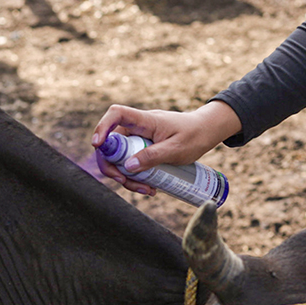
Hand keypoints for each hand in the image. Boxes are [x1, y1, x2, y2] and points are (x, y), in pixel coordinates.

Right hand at [91, 101, 241, 193]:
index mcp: (145, 120)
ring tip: (146, 190)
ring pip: (120, 157)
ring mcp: (139, 138)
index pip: (116, 114)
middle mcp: (137, 128)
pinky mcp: (142, 149)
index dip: (102, 127)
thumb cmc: (195, 135)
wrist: (207, 131)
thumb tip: (129, 167)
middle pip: (111, 143)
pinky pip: (130, 162)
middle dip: (111, 165)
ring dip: (126, 176)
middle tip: (122, 181)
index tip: (97, 146)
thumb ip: (153, 156)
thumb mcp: (176, 149)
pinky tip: (149, 187)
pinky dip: (135, 176)